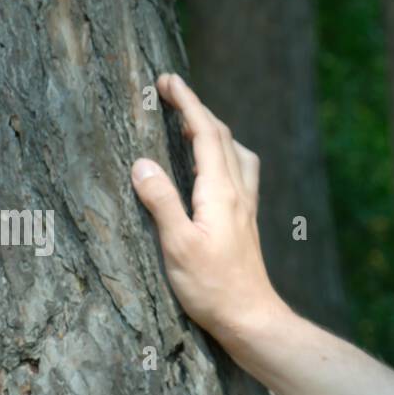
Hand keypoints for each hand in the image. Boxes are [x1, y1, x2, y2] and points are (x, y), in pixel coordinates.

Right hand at [131, 73, 285, 343]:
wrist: (251, 315)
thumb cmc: (213, 286)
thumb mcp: (178, 245)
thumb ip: (161, 202)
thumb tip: (142, 162)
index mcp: (221, 191)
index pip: (206, 133)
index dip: (188, 103)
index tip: (169, 80)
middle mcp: (239, 191)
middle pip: (222, 136)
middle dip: (197, 109)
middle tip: (171, 91)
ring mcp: (246, 203)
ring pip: (234, 150)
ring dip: (212, 129)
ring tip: (188, 122)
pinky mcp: (245, 217)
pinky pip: (238, 169)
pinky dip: (223, 152)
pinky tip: (214, 165)